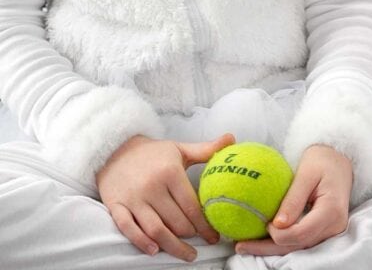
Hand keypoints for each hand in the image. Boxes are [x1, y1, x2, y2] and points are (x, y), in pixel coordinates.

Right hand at [96, 131, 235, 261]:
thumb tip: (232, 140)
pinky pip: (129, 229)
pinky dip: (141, 242)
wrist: (115, 149)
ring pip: (155, 229)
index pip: (191, 206)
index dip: (204, 225)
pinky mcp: (117, 205)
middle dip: (190, 236)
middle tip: (200, 244)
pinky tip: (155, 250)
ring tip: (186, 254)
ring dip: (172, 246)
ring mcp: (133, 198)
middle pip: (175, 221)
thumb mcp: (180, 149)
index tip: (214, 236)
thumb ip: (206, 149)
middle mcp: (152, 186)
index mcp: (169, 172)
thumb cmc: (153, 153)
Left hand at [234, 143, 352, 257]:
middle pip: (298, 245)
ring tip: (245, 246)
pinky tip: (262, 240)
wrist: (339, 161)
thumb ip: (293, 199)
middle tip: (241, 245)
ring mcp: (331, 232)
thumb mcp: (306, 173)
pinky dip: (282, 241)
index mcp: (331, 211)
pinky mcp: (324, 231)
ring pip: (298, 247)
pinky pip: (301, 240)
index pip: (302, 233)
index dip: (280, 233)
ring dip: (272, 248)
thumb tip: (276, 225)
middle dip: (268, 248)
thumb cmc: (322, 160)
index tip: (264, 222)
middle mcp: (334, 227)